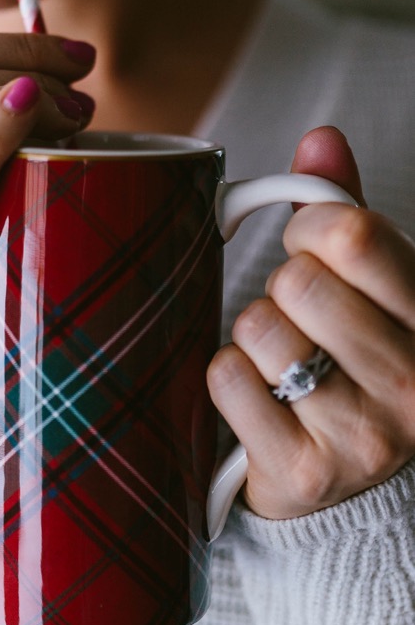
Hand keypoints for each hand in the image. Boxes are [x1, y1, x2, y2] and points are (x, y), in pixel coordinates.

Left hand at [207, 126, 414, 519]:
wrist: (345, 486)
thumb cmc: (351, 367)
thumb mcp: (369, 289)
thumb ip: (348, 213)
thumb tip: (320, 138)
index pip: (354, 234)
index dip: (307, 227)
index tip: (305, 247)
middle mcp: (411, 381)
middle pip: (298, 281)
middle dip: (279, 288)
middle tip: (294, 316)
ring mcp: (360, 433)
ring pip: (259, 328)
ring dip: (251, 337)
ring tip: (279, 360)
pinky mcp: (304, 470)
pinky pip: (228, 380)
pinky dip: (228, 379)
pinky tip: (258, 398)